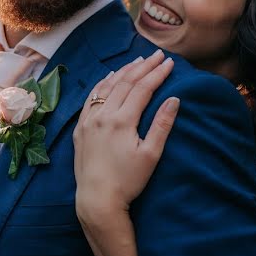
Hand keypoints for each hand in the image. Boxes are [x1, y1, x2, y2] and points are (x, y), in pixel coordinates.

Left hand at [73, 49, 178, 221]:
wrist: (97, 199)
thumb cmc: (128, 181)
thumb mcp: (151, 155)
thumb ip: (162, 125)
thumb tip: (175, 99)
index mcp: (122, 121)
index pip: (142, 88)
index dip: (157, 74)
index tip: (170, 63)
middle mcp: (103, 115)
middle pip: (125, 82)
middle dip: (143, 67)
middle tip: (158, 56)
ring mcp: (89, 120)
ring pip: (107, 87)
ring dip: (124, 71)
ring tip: (138, 60)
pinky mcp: (80, 128)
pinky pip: (91, 98)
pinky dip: (102, 84)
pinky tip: (110, 76)